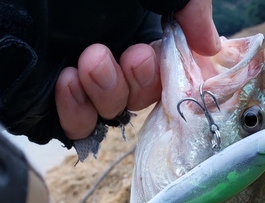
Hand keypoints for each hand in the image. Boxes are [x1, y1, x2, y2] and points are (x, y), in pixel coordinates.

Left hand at [55, 0, 220, 140]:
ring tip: (89, 62)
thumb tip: (210, 44)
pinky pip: (79, 128)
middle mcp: (110, 58)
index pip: (165, 69)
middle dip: (140, 81)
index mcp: (133, 29)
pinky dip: (78, 111)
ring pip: (113, 114)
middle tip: (130, 56)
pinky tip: (67, 82)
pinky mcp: (54, 105)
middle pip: (142, 96)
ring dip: (108, 92)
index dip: (170, 72)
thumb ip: (189, 3)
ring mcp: (81, 83)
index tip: (169, 59)